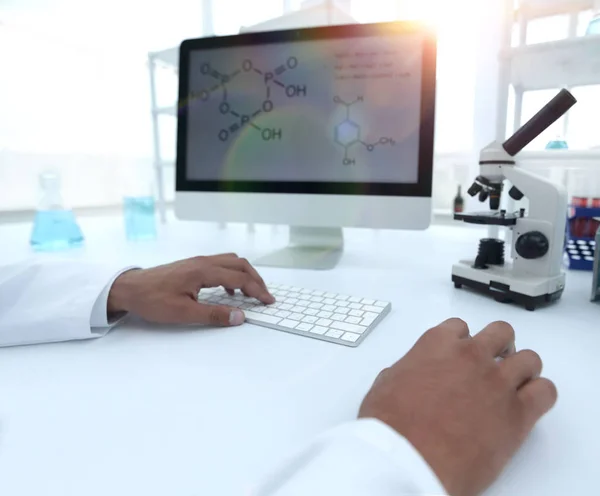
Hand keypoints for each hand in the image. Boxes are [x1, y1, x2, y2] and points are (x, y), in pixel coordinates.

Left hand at [107, 253, 274, 326]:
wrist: (128, 288)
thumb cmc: (152, 300)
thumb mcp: (184, 313)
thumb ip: (214, 315)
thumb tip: (240, 317)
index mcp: (203, 271)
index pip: (239, 278)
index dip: (257, 290)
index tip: (268, 301)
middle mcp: (203, 261)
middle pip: (240, 264)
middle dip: (256, 280)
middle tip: (265, 296)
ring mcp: (197, 261)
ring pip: (231, 262)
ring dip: (245, 275)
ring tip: (251, 293)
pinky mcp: (192, 265)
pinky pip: (220, 265)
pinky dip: (232, 275)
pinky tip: (229, 292)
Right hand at [358, 319, 556, 495]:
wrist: (409, 458)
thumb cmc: (390, 424)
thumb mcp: (385, 384)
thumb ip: (407, 369)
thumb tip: (410, 374)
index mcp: (436, 345)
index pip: (459, 327)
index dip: (461, 342)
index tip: (460, 355)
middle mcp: (471, 356)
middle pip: (500, 333)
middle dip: (499, 346)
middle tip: (492, 364)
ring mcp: (497, 382)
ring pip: (529, 358)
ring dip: (522, 369)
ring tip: (512, 386)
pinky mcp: (518, 414)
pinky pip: (545, 392)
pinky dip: (540, 394)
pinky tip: (528, 405)